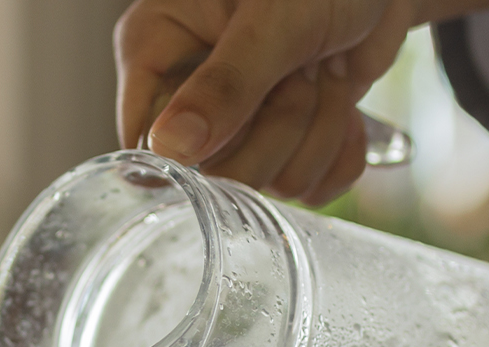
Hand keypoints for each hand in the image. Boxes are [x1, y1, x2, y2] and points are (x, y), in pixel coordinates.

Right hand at [115, 0, 417, 204]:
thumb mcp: (273, 17)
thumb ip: (225, 83)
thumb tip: (171, 146)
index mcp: (157, 48)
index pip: (145, 137)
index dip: (196, 147)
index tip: (245, 114)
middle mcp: (189, 93)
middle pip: (211, 171)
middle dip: (277, 128)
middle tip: (302, 71)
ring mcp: (236, 125)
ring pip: (265, 182)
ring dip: (317, 131)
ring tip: (326, 70)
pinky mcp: (283, 143)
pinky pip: (304, 187)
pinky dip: (337, 151)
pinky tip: (342, 102)